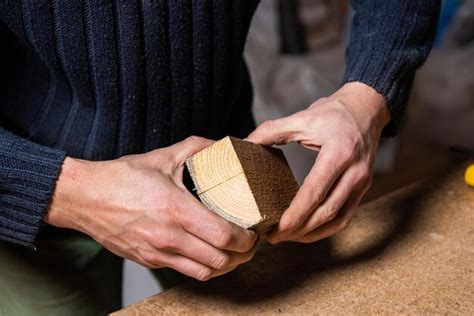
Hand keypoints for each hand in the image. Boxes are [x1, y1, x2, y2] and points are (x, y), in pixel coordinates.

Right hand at [46, 136, 257, 280]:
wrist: (84, 198)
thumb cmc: (121, 177)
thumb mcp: (162, 157)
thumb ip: (197, 147)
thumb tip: (224, 143)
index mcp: (176, 209)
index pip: (224, 236)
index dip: (247, 240)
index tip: (255, 233)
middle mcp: (168, 237)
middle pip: (220, 260)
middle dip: (244, 255)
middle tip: (251, 243)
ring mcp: (157, 253)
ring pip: (205, 272)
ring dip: (226, 266)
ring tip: (235, 252)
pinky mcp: (148, 260)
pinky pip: (185, 272)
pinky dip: (204, 267)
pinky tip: (209, 254)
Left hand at [247, 82, 389, 243]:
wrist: (366, 108)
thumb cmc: (334, 112)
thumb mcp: (302, 118)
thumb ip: (271, 130)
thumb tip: (245, 144)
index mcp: (338, 153)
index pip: (314, 192)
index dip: (294, 215)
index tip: (275, 228)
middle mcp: (355, 171)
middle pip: (326, 212)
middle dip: (299, 230)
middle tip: (274, 237)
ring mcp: (363, 182)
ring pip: (338, 220)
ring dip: (313, 234)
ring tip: (288, 237)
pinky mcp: (364, 187)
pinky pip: (346, 216)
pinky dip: (327, 228)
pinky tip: (308, 231)